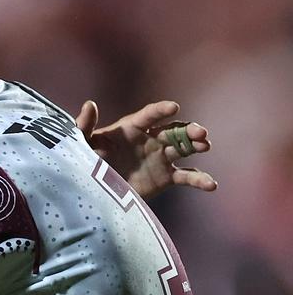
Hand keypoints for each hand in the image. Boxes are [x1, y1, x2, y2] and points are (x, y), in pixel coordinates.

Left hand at [76, 100, 216, 199]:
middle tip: (201, 132)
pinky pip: (186, 176)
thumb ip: (85, 126)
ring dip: (198, 145)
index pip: (149, 116)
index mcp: (131, 128)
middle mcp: (150, 139)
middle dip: (188, 130)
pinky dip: (200, 179)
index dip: (161, 111)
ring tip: (206, 146)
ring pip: (184, 148)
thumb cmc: (86, 161)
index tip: (174, 107)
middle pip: (173, 131)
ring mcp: (160, 157)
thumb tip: (90, 104)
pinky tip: (212, 184)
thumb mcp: (82, 144)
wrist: (95, 190)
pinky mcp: (166, 177)